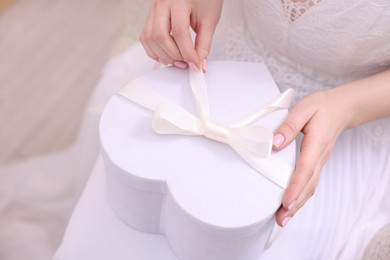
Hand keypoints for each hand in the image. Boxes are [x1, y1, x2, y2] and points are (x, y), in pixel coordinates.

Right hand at [140, 0, 222, 70]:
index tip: (195, 64)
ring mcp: (153, 10)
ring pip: (149, 38)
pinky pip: (146, 38)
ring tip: (178, 60)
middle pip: (160, 36)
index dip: (187, 53)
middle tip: (187, 63)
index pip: (179, 32)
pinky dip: (155, 51)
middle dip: (174, 55)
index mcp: (179, 1)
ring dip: (163, 55)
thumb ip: (204, 44)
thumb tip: (199, 64)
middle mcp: (162, 4)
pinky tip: (167, 55)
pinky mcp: (151, 17)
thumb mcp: (209, 20)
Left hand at [272, 89, 353, 226]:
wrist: (341, 108)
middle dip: (295, 204)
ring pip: (310, 187)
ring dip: (298, 204)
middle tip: (281, 219)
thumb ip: (289, 126)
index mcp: (316, 143)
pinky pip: (310, 183)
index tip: (285, 201)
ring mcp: (320, 161)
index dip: (295, 186)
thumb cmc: (321, 107)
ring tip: (283, 218)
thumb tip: (275, 142)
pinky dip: (301, 196)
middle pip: (308, 185)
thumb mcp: (303, 109)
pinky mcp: (317, 163)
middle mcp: (319, 157)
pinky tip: (293, 203)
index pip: (305, 169)